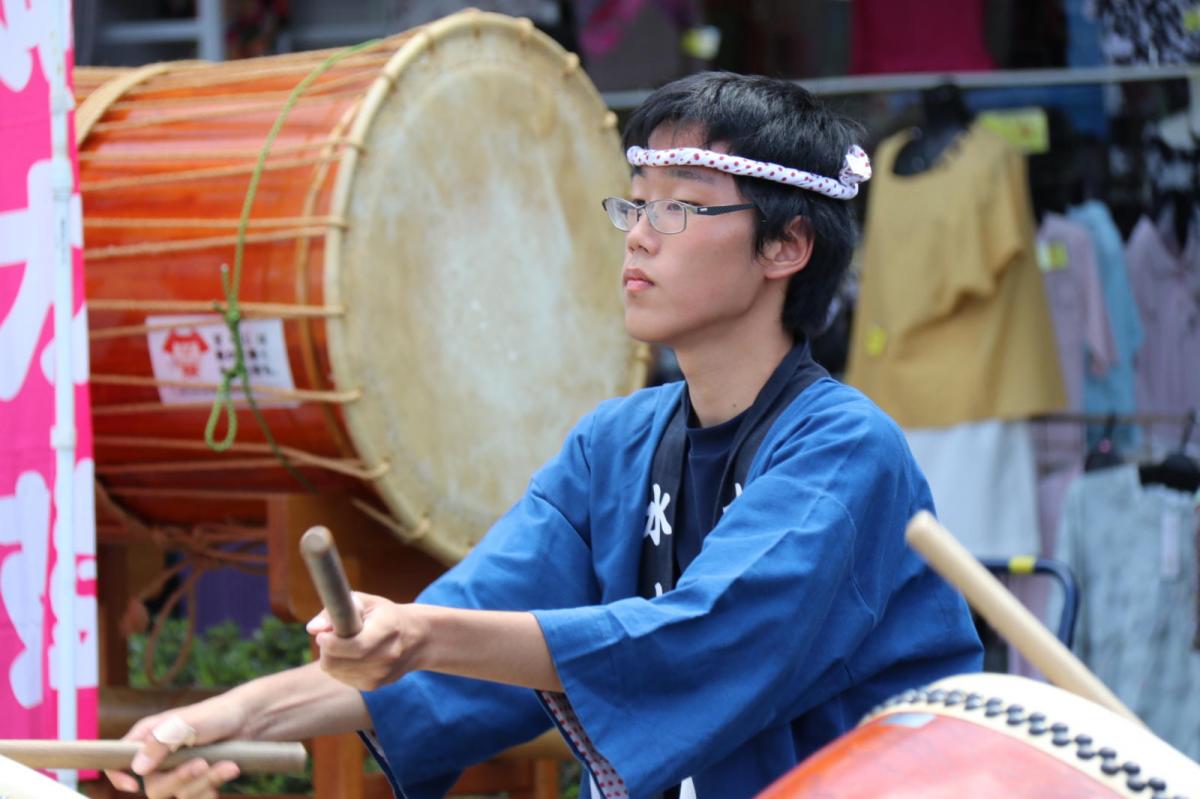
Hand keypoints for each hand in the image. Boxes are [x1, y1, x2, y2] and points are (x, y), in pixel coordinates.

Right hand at [105, 697, 243, 797]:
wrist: (250, 721)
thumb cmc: (216, 715)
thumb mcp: (187, 723)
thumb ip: (161, 742)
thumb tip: (136, 768)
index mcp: (147, 738)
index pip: (116, 761)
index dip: (117, 776)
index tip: (133, 785)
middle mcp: (158, 759)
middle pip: (154, 788)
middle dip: (181, 779)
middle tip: (202, 764)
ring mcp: (177, 773)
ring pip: (179, 795)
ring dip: (205, 783)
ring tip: (227, 765)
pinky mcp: (196, 783)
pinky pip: (195, 798)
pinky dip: (211, 790)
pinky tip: (226, 772)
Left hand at [308, 592, 421, 690]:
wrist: (417, 639)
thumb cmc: (385, 615)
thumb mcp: (366, 603)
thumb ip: (337, 611)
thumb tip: (312, 629)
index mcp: (387, 630)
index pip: (354, 647)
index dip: (330, 642)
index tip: (323, 634)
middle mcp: (386, 656)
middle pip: (336, 663)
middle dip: (326, 649)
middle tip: (330, 636)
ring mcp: (380, 674)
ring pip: (334, 671)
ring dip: (331, 657)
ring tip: (344, 644)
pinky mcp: (373, 686)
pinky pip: (341, 677)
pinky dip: (339, 666)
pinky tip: (352, 655)